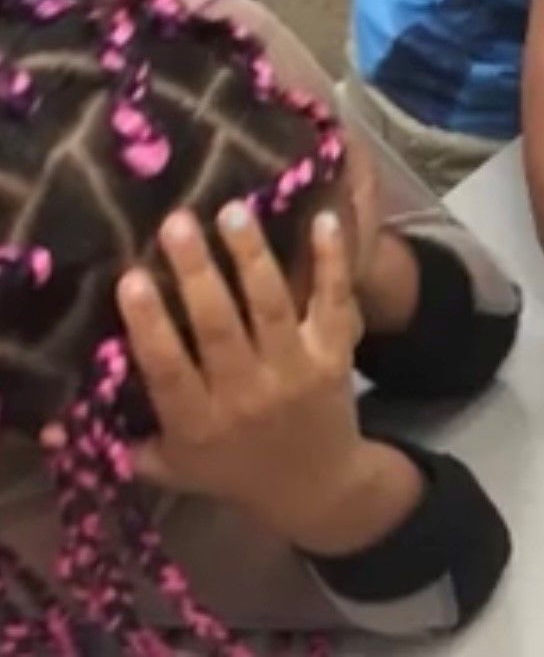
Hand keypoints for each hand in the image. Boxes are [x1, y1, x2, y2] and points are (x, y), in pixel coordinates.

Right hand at [115, 205, 375, 542]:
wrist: (317, 485)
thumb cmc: (231, 470)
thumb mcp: (171, 466)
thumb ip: (121, 440)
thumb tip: (55, 416)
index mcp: (199, 422)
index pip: (169, 370)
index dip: (150, 325)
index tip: (129, 278)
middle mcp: (247, 394)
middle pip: (220, 326)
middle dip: (197, 272)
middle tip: (178, 221)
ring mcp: (296, 372)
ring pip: (272, 306)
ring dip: (251, 256)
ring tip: (233, 211)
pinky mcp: (336, 355)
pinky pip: (334, 302)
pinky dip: (331, 261)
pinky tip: (324, 219)